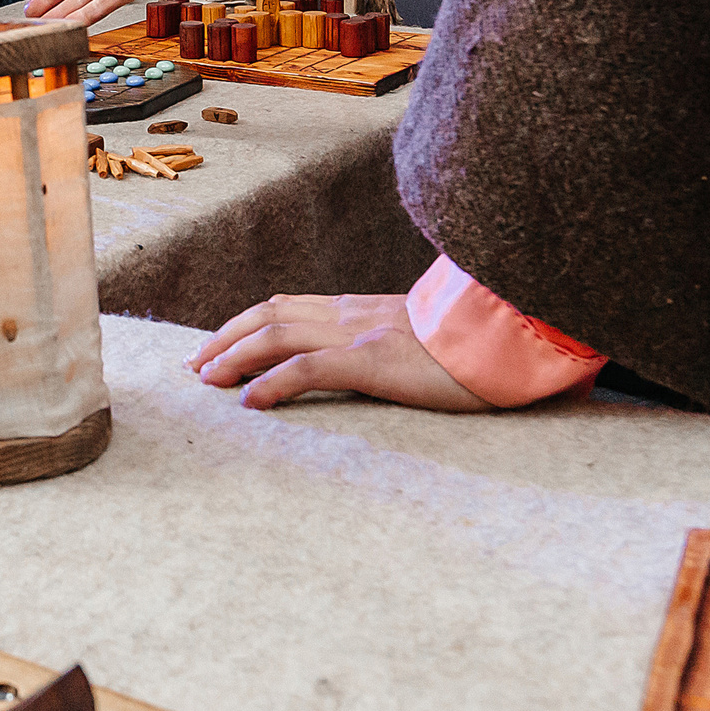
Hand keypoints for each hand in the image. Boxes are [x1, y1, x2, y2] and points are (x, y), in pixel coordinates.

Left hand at [187, 294, 493, 412]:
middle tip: (195, 366)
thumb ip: (388, 340)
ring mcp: (361, 334)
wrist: (514, 333)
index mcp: (360, 308)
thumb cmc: (475, 342)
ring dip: (233, 356)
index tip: (216, 346)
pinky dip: (272, 383)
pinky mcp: (374, 361)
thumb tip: (371, 359)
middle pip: (268, 314)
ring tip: (207, 381)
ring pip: (276, 335)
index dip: (245, 323)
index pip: (286, 306)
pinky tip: (251, 403)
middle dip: (225, 337)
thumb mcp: (420, 336)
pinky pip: (308, 369)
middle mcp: (352, 314)